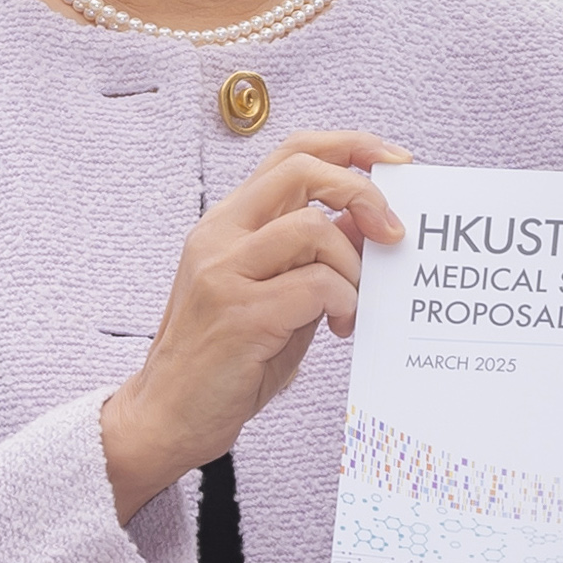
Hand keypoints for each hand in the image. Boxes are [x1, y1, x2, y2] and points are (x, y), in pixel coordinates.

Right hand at [100, 131, 408, 519]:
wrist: (166, 416)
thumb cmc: (224, 361)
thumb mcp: (271, 293)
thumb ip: (310, 258)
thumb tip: (368, 227)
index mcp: (227, 222)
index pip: (293, 152)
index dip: (351, 146)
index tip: (396, 162)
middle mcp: (220, 234)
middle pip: (303, 170)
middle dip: (364, 191)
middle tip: (393, 233)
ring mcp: (224, 270)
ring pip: (314, 228)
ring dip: (352, 268)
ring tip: (350, 306)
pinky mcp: (239, 313)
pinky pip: (316, 285)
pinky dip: (343, 302)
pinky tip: (338, 327)